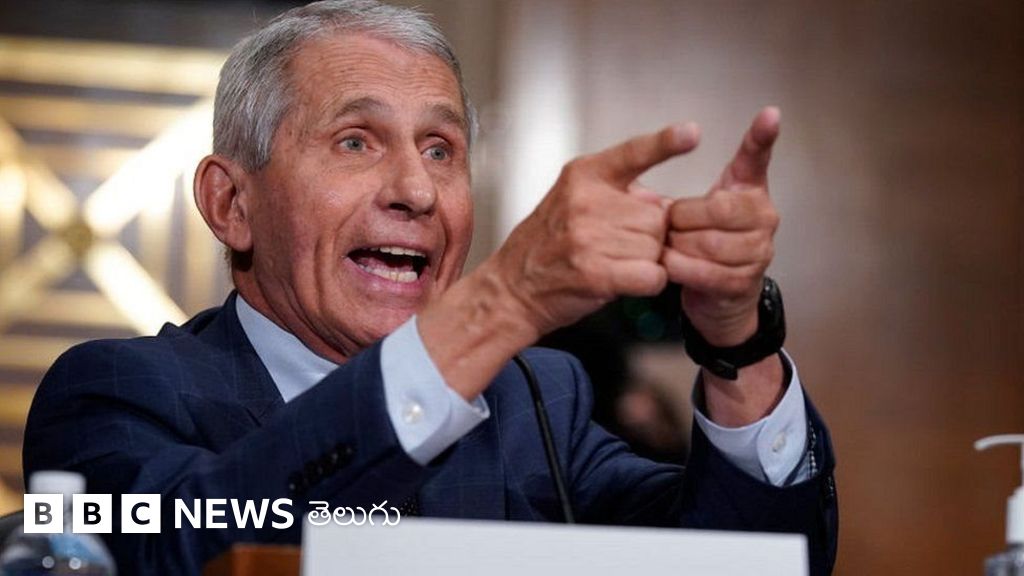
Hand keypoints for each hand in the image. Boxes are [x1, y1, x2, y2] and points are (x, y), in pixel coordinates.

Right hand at [490, 123, 699, 337]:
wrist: (513, 288)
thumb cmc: (548, 246)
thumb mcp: (574, 200)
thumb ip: (620, 194)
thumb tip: (664, 205)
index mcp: (584, 175)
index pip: (633, 153)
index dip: (665, 142)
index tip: (691, 133)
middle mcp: (587, 201)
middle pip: (657, 216)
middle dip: (648, 235)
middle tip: (615, 246)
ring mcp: (589, 237)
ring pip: (656, 247)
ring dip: (644, 261)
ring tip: (611, 263)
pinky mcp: (596, 272)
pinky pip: (652, 275)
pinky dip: (647, 283)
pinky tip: (624, 281)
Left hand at [662, 107, 781, 345]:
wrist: (719, 299)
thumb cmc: (704, 245)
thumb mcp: (699, 212)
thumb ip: (689, 194)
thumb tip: (660, 181)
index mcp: (750, 191)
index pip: (757, 159)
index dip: (763, 137)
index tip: (770, 114)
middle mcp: (763, 217)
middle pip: (717, 208)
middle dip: (682, 218)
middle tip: (669, 227)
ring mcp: (758, 251)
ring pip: (707, 242)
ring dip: (676, 246)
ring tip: (669, 247)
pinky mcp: (743, 282)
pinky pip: (704, 271)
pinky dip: (679, 268)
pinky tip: (670, 266)